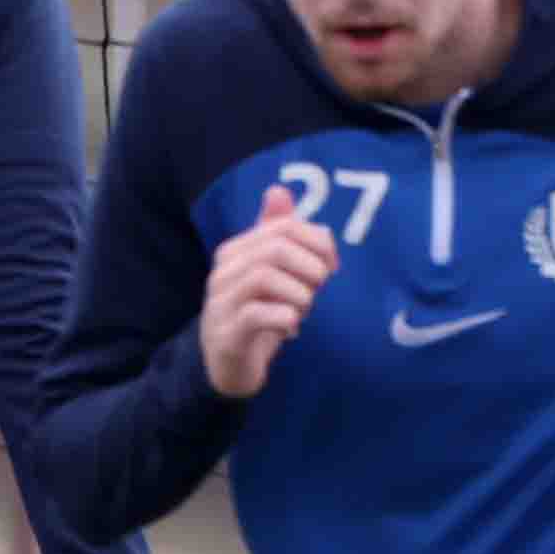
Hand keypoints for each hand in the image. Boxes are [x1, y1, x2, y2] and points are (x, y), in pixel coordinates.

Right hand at [199, 181, 339, 397]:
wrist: (229, 363)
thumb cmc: (259, 313)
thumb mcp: (273, 272)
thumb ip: (278, 234)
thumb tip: (279, 190)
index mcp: (237, 250)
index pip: (284, 227)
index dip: (318, 242)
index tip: (333, 265)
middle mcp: (223, 271)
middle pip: (276, 249)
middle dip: (311, 268)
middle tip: (319, 289)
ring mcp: (221, 302)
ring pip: (264, 278)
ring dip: (300, 295)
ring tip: (304, 309)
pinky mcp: (226, 333)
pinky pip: (257, 315)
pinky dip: (285, 319)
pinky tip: (291, 329)